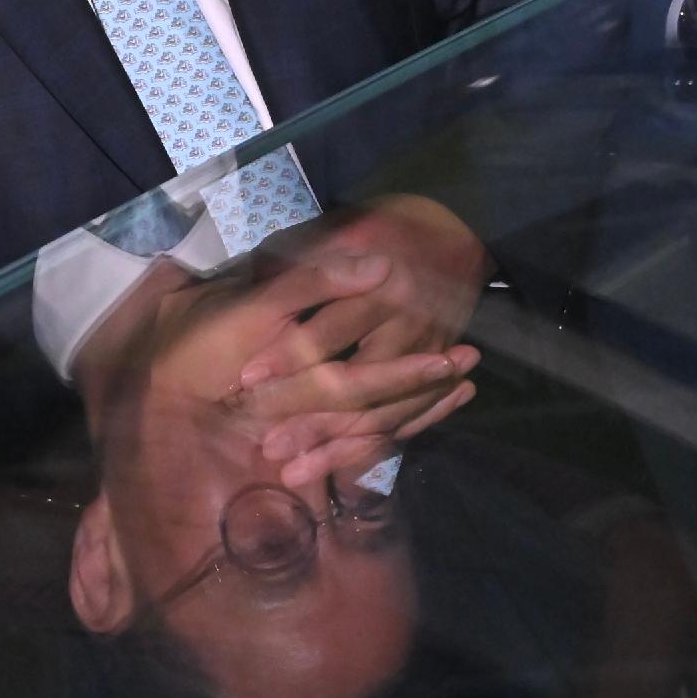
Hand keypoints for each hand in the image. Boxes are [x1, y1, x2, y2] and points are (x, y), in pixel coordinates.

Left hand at [229, 203, 486, 492]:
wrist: (448, 223)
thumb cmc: (374, 230)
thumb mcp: (332, 234)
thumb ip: (303, 271)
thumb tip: (259, 286)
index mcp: (376, 287)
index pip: (324, 332)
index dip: (286, 356)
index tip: (248, 378)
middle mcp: (406, 323)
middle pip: (353, 385)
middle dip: (311, 421)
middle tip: (270, 449)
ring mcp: (427, 348)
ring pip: (383, 411)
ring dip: (339, 448)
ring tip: (294, 474)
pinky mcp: (437, 365)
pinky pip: (411, 416)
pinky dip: (376, 444)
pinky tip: (345, 467)